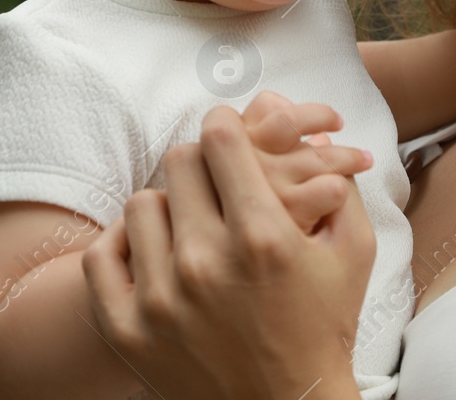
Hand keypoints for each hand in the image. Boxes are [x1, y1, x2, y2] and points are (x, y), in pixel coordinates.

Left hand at [83, 104, 375, 399]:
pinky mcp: (127, 329)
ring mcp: (161, 298)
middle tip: (215, 182)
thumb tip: (313, 133)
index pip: (220, 140)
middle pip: (180, 162)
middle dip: (203, 163)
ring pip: (143, 203)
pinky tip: (150, 250)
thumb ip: (342, 185)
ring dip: (168, 205)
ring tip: (188, 225)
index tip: (228, 133)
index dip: (226, 126)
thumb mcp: (354, 251)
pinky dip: (123, 243)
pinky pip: (101, 254)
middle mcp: (207, 262)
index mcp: (263, 236)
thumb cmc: (324, 327)